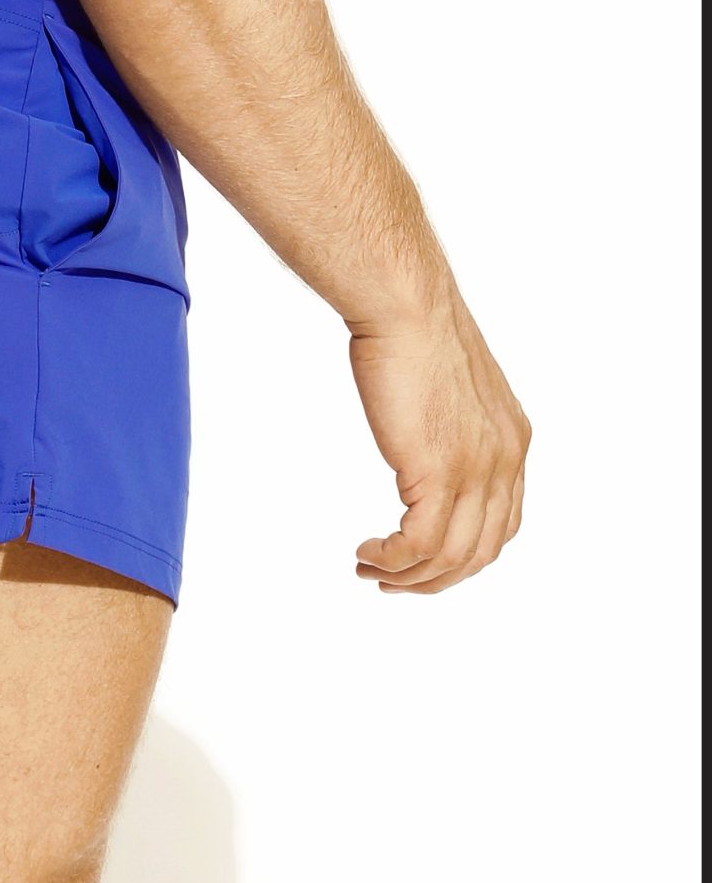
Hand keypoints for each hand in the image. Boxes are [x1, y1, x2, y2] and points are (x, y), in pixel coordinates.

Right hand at [348, 291, 529, 593]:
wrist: (405, 302)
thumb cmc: (414, 322)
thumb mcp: (452, 379)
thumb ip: (455, 417)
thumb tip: (428, 435)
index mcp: (513, 439)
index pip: (503, 522)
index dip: (464, 551)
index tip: (426, 558)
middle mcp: (505, 461)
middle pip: (480, 552)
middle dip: (436, 578)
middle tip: (394, 581)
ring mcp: (476, 470)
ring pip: (451, 558)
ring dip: (409, 577)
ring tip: (371, 572)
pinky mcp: (439, 472)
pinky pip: (420, 545)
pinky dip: (393, 561)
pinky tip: (367, 555)